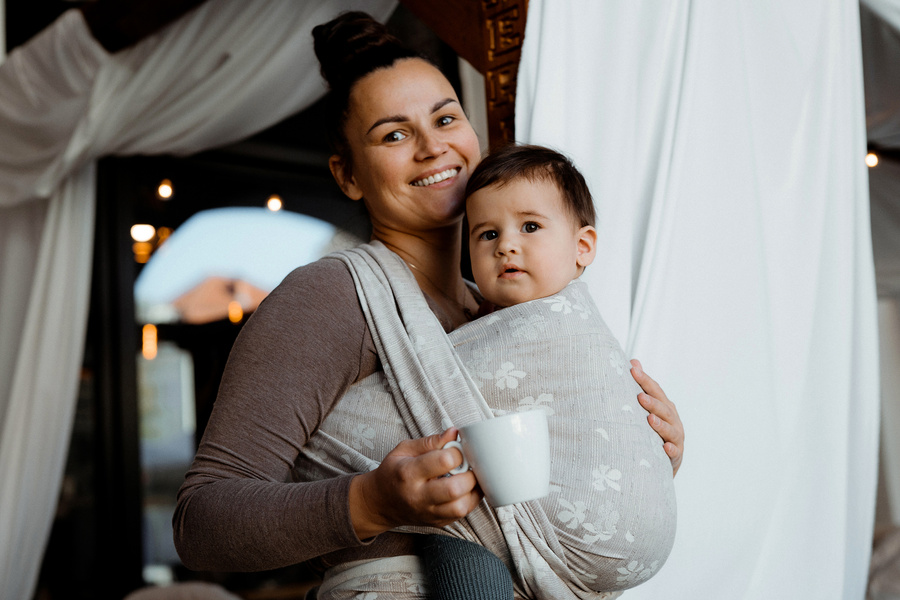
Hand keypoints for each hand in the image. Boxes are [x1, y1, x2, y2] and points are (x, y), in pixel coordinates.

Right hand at [349, 428, 481, 538]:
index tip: (458, 448)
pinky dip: (470, 500)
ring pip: (460, 507)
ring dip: (473, 490)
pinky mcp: (437, 523)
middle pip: (454, 489)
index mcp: (408, 473)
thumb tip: (454, 432)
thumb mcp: (404, 450)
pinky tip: (467, 488)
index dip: (457, 451)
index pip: (443, 461)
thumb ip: (431, 442)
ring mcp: (428, 512)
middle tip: (468, 465)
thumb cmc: (394, 472)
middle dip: (469, 473)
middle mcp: (418, 496)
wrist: (380, 502)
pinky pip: (462, 515)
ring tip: (470, 477)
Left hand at [631, 359, 683, 475]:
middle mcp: (673, 420)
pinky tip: (665, 447)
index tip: (632, 370)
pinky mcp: (676, 455)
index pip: (655, 391)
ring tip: (650, 419)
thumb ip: (643, 386)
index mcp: (665, 406)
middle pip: (663, 409)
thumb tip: (633, 361)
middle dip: (652, 402)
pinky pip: (674, 452)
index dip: (645, 380)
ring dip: (660, 424)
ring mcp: (676, 437)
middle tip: (640, 397)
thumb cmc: (653, 429)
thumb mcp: (649, 408)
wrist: (664, 460)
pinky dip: (670, 449)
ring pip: (670, 430)